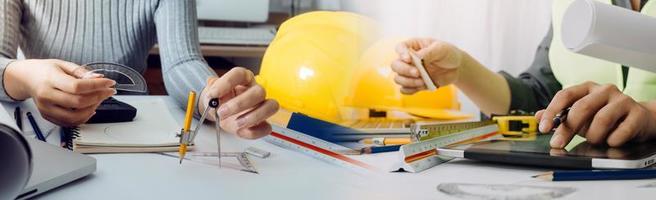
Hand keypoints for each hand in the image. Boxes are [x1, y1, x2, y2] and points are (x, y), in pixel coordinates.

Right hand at [4, 59, 115, 125]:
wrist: (26, 78)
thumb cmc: (44, 70)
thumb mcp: (63, 64)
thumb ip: (81, 72)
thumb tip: (99, 78)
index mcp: (50, 79)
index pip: (78, 87)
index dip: (97, 86)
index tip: (109, 83)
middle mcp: (47, 96)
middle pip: (78, 102)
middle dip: (99, 97)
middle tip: (107, 91)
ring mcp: (46, 108)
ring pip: (75, 116)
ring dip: (93, 109)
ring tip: (99, 99)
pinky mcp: (48, 116)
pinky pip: (69, 122)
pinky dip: (83, 117)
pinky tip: (90, 108)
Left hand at [198, 67, 278, 138]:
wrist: (221, 114)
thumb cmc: (220, 101)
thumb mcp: (211, 94)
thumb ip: (211, 92)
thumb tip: (212, 95)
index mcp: (243, 79)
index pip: (240, 74)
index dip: (227, 83)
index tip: (213, 94)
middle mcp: (255, 91)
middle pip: (259, 91)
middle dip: (239, 104)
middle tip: (222, 112)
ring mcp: (262, 106)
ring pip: (271, 106)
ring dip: (253, 117)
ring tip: (236, 124)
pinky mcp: (263, 123)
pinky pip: (266, 127)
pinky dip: (254, 132)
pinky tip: (240, 131)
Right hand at [391, 38, 463, 93]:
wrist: (457, 68)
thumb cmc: (448, 53)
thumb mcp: (441, 48)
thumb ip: (429, 52)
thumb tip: (417, 57)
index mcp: (413, 46)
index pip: (400, 48)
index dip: (401, 54)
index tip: (409, 59)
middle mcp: (409, 60)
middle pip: (395, 65)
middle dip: (404, 70)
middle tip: (417, 73)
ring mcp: (410, 73)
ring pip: (398, 79)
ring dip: (408, 82)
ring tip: (422, 81)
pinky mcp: (415, 84)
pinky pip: (405, 90)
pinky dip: (410, 90)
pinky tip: (420, 87)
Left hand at [536, 81, 655, 147]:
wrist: (640, 119)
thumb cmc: (605, 117)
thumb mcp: (580, 115)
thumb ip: (559, 116)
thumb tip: (537, 116)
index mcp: (587, 88)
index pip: (565, 95)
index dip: (552, 111)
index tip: (542, 128)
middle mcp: (604, 90)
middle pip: (581, 108)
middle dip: (567, 129)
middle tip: (558, 143)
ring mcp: (622, 100)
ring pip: (601, 120)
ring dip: (593, 136)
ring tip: (595, 139)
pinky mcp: (637, 114)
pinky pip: (620, 132)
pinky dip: (612, 140)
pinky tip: (612, 140)